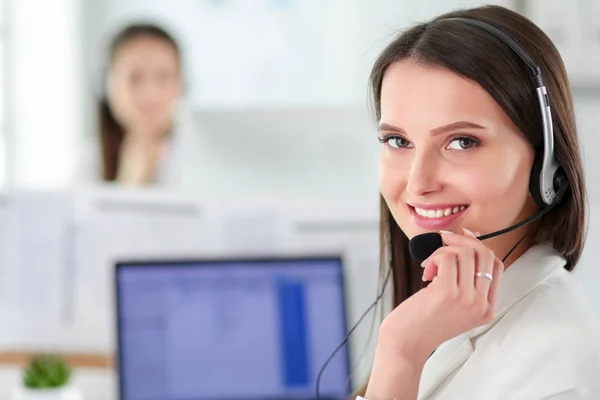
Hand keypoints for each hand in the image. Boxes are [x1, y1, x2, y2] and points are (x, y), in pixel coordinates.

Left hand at [365, 229, 503, 398]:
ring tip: (429, 267)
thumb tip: (470, 236)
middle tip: (442, 242)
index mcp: (488, 309)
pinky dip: (433, 258)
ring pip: (464, 253)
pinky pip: (446, 258)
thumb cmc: (426, 320)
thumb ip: (467, 278)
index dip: (479, 246)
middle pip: (484, 254)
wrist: (406, 343)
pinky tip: (426, 273)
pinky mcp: (447, 293)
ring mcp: (466, 299)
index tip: (462, 237)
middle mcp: (481, 305)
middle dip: (461, 241)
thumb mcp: (456, 303)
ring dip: (441, 252)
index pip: (496, 265)